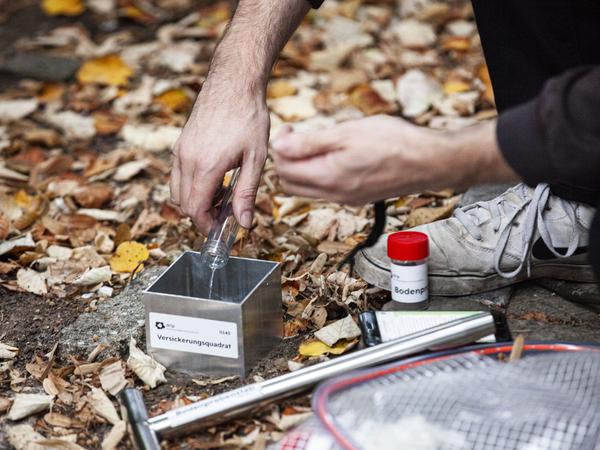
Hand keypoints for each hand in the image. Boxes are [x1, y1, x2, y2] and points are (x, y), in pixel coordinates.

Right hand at [170, 85, 269, 233]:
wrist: (234, 82)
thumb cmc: (249, 116)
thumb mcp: (256, 158)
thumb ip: (247, 193)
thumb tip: (244, 223)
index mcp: (207, 165)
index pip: (196, 209)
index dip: (207, 225)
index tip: (221, 229)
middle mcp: (187, 159)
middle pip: (183, 204)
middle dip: (201, 215)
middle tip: (225, 214)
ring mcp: (180, 150)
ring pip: (177, 191)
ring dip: (195, 201)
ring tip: (222, 196)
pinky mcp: (180, 144)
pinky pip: (178, 175)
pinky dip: (190, 186)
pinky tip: (214, 179)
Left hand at [272, 115, 516, 204]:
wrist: (429, 162)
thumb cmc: (394, 142)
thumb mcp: (347, 133)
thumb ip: (308, 143)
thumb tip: (278, 145)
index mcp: (328, 177)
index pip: (284, 169)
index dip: (280, 146)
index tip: (290, 128)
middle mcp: (334, 194)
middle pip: (290, 184)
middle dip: (285, 160)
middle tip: (297, 137)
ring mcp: (346, 199)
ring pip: (306, 190)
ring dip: (301, 168)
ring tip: (314, 144)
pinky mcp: (357, 197)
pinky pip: (325, 191)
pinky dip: (318, 174)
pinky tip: (332, 156)